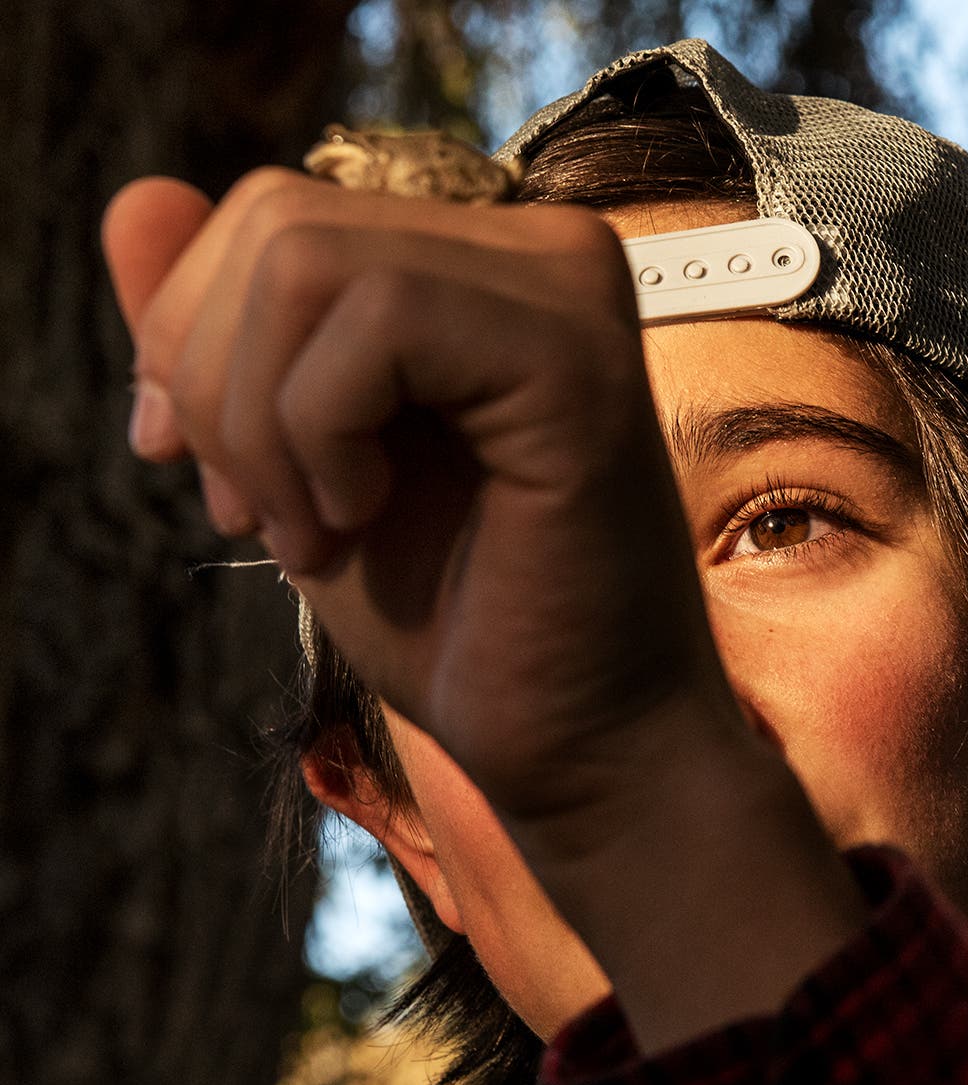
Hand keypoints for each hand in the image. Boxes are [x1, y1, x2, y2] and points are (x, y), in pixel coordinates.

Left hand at [102, 170, 743, 834]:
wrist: (575, 744)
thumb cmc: (459, 626)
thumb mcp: (293, 464)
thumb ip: (218, 337)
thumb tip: (132, 197)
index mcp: (483, 271)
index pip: (274, 215)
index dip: (195, 346)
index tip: (225, 486)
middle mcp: (539, 253)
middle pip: (275, 219)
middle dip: (220, 390)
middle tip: (274, 523)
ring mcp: (566, 292)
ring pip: (301, 259)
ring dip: (266, 427)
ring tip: (325, 532)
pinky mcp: (574, 355)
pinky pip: (373, 319)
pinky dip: (322, 434)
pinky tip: (368, 515)